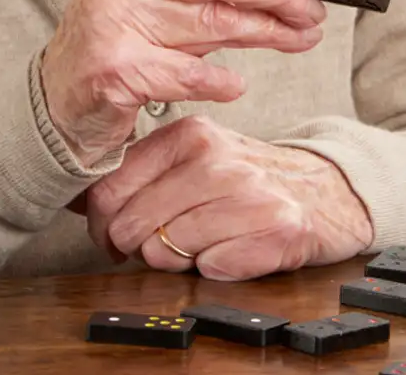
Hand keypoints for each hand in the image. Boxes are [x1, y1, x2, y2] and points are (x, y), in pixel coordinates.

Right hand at [40, 0, 327, 163]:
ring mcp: (112, 16)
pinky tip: (237, 85)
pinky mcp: (114, 67)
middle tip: (312, 11)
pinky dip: (222, 82)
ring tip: (300, 39)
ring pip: (211, 20)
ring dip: (268, 33)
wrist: (63, 97)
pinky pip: (188, 73)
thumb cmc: (130, 38)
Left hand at [83, 116, 374, 279]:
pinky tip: (235, 249)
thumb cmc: (252, 180)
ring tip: (206, 241)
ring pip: (166, 252)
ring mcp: (249, 194)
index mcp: (192, 135)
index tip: (112, 236)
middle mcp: (218, 160)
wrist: (327, 192)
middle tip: (161, 245)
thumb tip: (78, 200)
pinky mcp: (276, 229)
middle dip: (137, 247)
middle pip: (132, 226)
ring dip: (178, 260)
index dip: (100, 225)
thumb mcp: (198, 158)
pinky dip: (216, 268)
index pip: (110, 189)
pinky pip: (210, 269)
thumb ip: (144, 172)